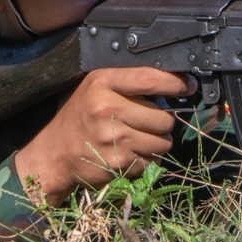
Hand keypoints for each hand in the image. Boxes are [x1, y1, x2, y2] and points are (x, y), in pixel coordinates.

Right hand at [12, 67, 190, 206]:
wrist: (54, 153)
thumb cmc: (79, 115)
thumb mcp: (94, 87)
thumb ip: (125, 81)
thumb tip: (171, 80)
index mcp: (102, 83)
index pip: (149, 78)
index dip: (174, 83)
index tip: (186, 86)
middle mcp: (107, 108)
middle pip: (162, 117)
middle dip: (162, 122)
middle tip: (148, 121)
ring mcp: (113, 138)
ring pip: (162, 141)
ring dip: (157, 142)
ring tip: (138, 137)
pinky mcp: (118, 162)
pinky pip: (151, 161)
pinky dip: (146, 159)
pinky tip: (129, 152)